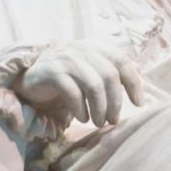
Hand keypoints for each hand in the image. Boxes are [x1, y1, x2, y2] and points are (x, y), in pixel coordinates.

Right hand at [13, 42, 144, 127]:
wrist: (31, 77)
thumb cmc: (68, 78)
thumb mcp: (92, 72)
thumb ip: (113, 74)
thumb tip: (140, 87)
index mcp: (96, 47)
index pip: (122, 61)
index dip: (134, 83)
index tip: (139, 104)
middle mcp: (83, 49)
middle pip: (110, 76)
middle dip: (115, 102)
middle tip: (113, 120)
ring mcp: (66, 58)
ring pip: (94, 85)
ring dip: (99, 108)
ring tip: (99, 122)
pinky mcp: (52, 72)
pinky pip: (73, 92)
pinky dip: (80, 109)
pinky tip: (82, 118)